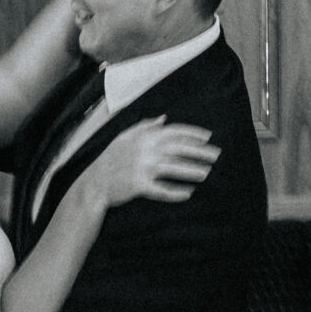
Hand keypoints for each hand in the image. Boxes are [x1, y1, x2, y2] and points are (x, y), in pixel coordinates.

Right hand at [89, 118, 218, 207]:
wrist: (93, 182)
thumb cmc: (110, 158)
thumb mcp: (124, 136)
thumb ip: (144, 126)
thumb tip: (163, 118)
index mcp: (143, 136)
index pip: (174, 131)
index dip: (193, 133)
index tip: (208, 137)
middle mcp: (145, 150)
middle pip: (179, 149)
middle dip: (200, 151)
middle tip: (216, 155)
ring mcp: (142, 168)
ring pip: (173, 168)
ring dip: (192, 171)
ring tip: (206, 173)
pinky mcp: (139, 186)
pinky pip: (161, 190)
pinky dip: (175, 192)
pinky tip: (188, 193)